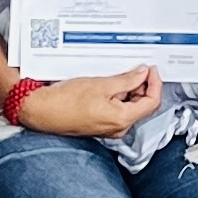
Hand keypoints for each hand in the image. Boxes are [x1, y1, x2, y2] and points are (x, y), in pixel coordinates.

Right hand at [12, 67, 158, 137]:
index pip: (151, 102)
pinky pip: (117, 109)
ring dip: (129, 90)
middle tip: (137, 69)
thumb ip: (127, 80)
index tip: (151, 70)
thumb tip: (142, 74)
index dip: (155, 83)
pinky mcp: (100, 124)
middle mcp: (118, 128)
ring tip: (118, 75)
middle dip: (142, 86)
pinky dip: (118, 96)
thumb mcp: (101, 84)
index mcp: (122, 119)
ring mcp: (109, 127)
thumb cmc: (66, 101)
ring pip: (129, 107)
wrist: (43, 111)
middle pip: (142, 105)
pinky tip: (109, 84)